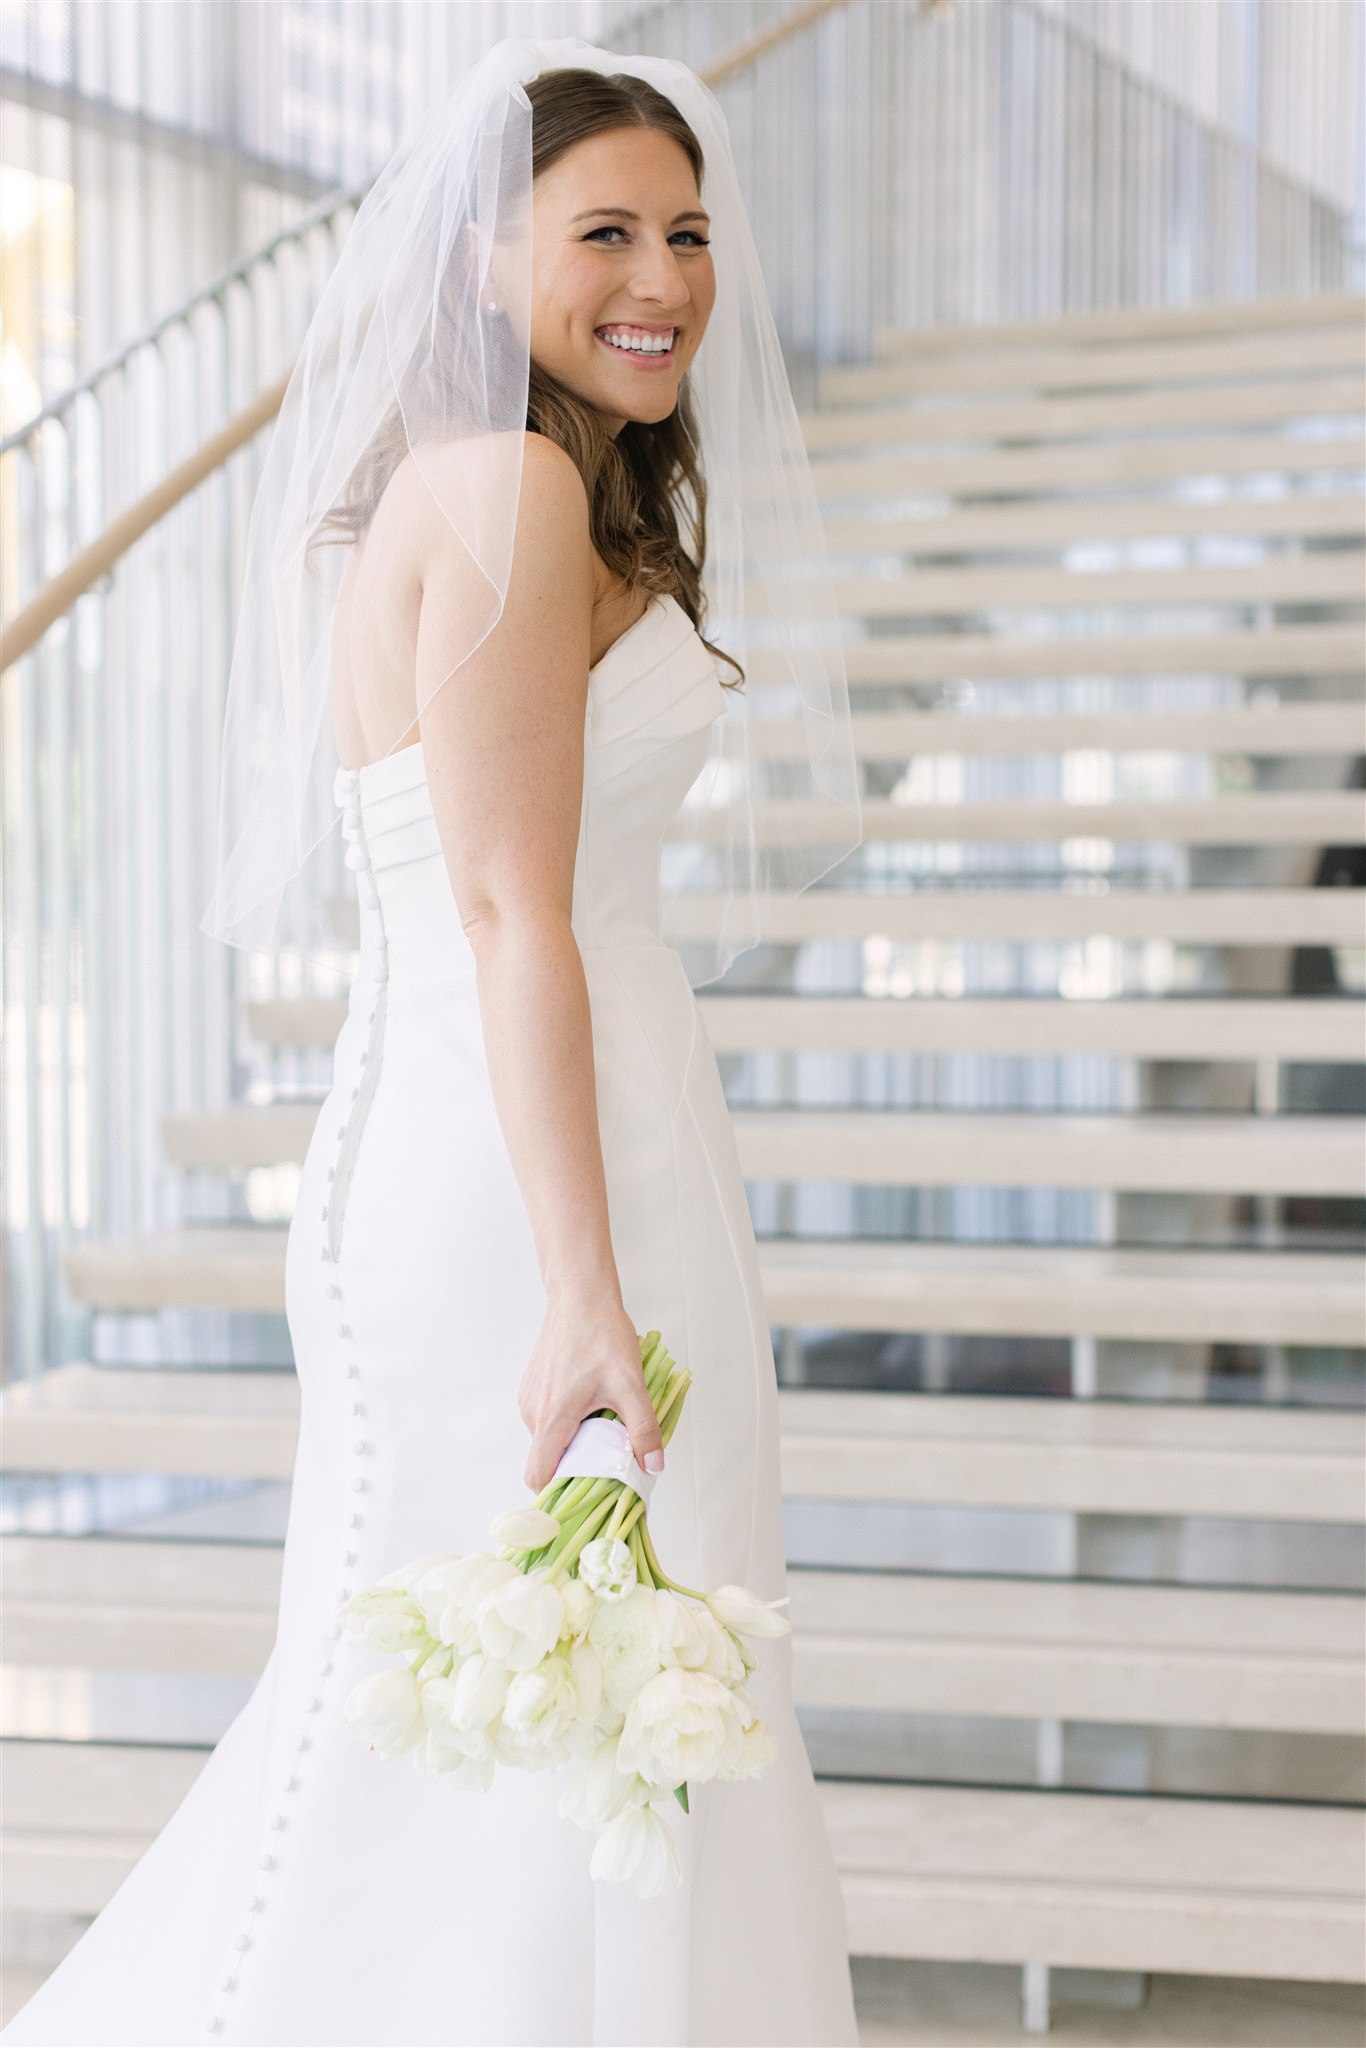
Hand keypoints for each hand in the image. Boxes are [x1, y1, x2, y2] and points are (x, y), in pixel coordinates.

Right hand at [518, 1294, 665, 1493]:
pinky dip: (566, 1423)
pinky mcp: (533, 1386)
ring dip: (573, 1441)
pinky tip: (590, 1404)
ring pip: (548, 1439)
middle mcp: (533, 1411)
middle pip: (547, 1459)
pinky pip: (547, 1419)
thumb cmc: (602, 1336)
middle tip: (608, 1457)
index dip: (558, 1491)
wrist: (581, 1296)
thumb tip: (653, 1465)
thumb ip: (643, 1429)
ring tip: (602, 1424)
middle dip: (575, 1465)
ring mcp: (530, 1398)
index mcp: (552, 1417)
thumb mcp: (631, 1385)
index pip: (538, 1475)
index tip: (586, 1492)